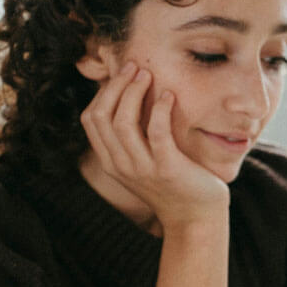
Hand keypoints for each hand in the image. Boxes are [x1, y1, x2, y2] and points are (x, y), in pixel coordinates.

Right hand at [80, 61, 228, 228]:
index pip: (91, 119)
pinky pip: (157, 132)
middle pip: (102, 116)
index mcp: (111, 162)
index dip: (103, 92)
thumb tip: (129, 99)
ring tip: (148, 75)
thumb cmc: (174, 184)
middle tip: (135, 67)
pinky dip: (160, 109)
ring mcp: (142, 168)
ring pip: (122, 121)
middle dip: (116, 86)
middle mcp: (121, 165)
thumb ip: (132, 139)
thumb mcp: (143, 163)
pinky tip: (169, 96)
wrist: (196, 218)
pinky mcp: (167, 168)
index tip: (122, 76)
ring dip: (134, 92)